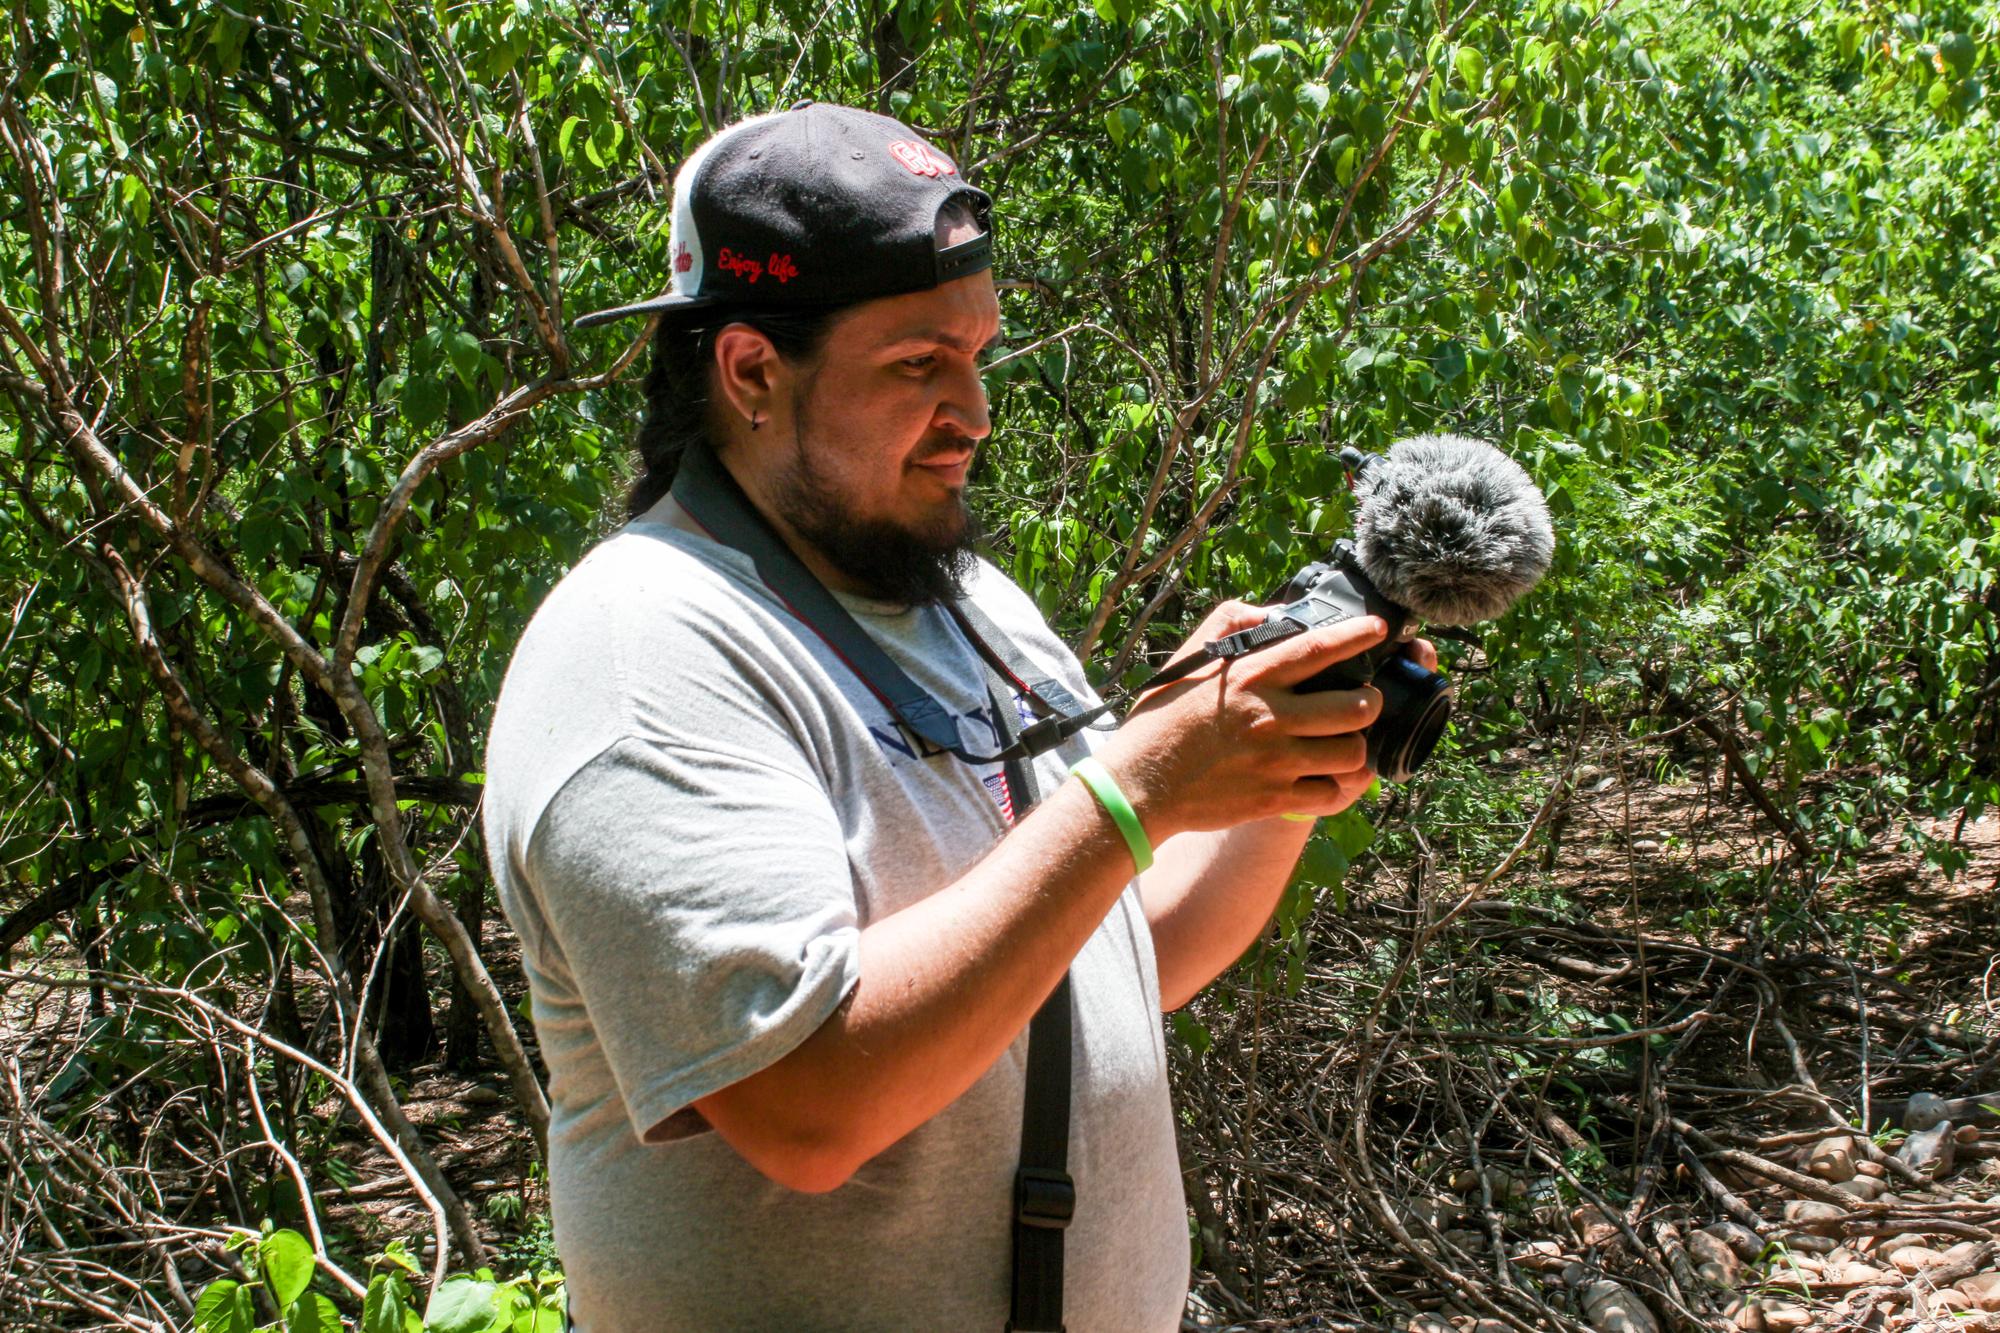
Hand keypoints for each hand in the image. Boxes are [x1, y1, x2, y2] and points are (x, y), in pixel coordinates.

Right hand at [1095, 599, 1397, 838]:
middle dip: (1371, 702)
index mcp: (1250, 677)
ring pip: (1351, 753)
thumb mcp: (1188, 659)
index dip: (1358, 636)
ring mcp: (1275, 762)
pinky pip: (1330, 794)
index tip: (1379, 629)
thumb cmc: (1160, 719)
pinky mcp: (1274, 799)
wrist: (1138, 785)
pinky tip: (1326, 776)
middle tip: (1366, 700)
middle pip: (1355, 707)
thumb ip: (1230, 623)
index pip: (1319, 649)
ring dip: (1356, 746)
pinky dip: (1336, 785)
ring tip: (1346, 741)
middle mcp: (1269, 718)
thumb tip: (1272, 612)